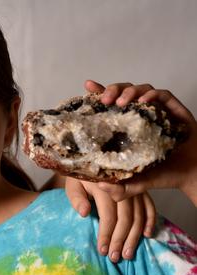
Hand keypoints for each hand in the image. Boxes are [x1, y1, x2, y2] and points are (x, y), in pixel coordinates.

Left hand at [65, 177, 155, 262]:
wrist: (91, 163)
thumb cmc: (80, 178)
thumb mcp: (72, 186)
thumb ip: (76, 199)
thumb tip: (84, 213)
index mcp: (104, 185)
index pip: (108, 215)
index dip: (106, 234)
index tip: (103, 250)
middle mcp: (123, 186)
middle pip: (126, 218)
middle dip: (120, 240)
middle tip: (115, 257)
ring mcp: (135, 188)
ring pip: (139, 215)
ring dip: (134, 237)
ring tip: (128, 254)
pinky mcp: (142, 189)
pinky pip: (150, 207)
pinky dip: (150, 221)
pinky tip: (146, 236)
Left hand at [85, 80, 196, 204]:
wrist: (190, 176)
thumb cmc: (161, 175)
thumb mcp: (134, 185)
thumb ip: (118, 189)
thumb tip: (99, 185)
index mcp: (126, 125)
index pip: (110, 103)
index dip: (99, 91)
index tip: (88, 85)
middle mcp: (140, 114)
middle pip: (123, 90)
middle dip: (112, 89)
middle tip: (105, 100)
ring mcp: (158, 111)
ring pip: (141, 88)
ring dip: (129, 91)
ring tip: (122, 102)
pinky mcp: (175, 111)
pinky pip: (163, 95)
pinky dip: (152, 94)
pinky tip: (144, 101)